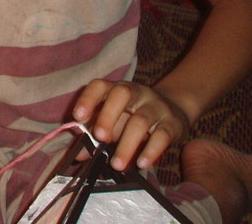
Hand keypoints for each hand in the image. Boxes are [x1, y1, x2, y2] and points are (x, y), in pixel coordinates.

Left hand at [71, 79, 190, 170]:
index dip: (88, 98)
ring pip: (141, 120)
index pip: (100, 85)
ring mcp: (156, 107)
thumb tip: (77, 154)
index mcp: (116, 90)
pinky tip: (141, 163)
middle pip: (122, 93)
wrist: (174, 110)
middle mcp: (137, 93)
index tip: (77, 116)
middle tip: (100, 137)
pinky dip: (151, 151)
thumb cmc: (134, 116)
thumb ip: (94, 135)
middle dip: (108, 115)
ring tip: (116, 164)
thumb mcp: (114, 122)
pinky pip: (163, 136)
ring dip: (127, 144)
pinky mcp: (172, 124)